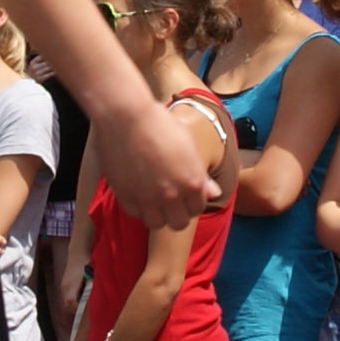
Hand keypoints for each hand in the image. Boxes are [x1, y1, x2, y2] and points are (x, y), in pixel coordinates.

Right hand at [95, 95, 211, 228]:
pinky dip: (137, 207)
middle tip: (170, 200)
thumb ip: (201, 175)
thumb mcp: (188, 145)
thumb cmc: (160, 123)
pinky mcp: (125, 196)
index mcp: (192, 182)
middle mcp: (172, 195)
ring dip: (156, 214)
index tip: (185, 194)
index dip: (192, 202)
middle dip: (177, 213)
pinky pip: (135, 214)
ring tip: (153, 199)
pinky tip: (137, 192)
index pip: (197, 209)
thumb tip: (214, 193)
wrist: (126, 116)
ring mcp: (147, 198)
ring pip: (156, 224)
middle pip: (179, 223)